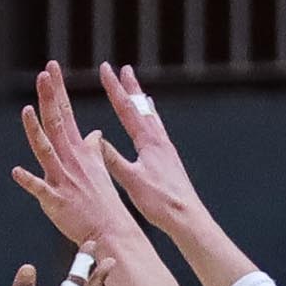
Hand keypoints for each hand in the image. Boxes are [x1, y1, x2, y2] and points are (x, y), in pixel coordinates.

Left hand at [9, 64, 143, 262]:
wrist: (111, 228)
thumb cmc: (102, 201)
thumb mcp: (99, 169)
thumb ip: (93, 149)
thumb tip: (94, 134)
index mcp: (79, 151)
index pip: (66, 113)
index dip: (58, 90)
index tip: (51, 68)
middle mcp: (70, 160)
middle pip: (56, 123)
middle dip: (50, 98)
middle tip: (44, 74)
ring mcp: (62, 179)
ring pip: (46, 149)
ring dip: (36, 130)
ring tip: (27, 110)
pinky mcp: (56, 200)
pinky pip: (39, 189)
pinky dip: (28, 180)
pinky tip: (15, 172)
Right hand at [89, 61, 212, 234]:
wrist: (187, 216)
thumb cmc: (160, 202)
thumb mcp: (132, 182)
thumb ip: (114, 161)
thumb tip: (98, 141)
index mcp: (149, 142)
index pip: (127, 109)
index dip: (115, 88)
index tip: (105, 69)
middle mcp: (159, 140)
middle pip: (142, 107)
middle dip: (130, 87)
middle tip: (124, 68)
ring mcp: (166, 149)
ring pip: (152, 118)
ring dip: (142, 102)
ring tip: (139, 91)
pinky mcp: (169, 160)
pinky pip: (158, 132)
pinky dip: (152, 122)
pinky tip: (152, 125)